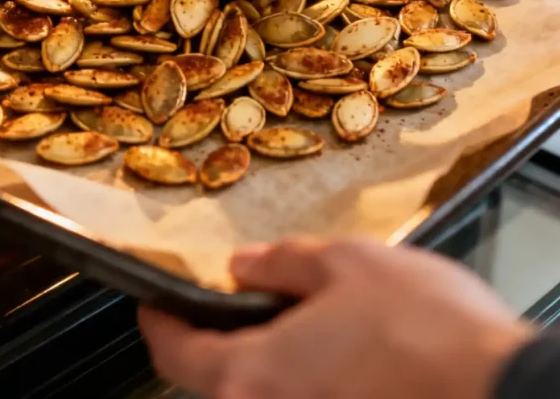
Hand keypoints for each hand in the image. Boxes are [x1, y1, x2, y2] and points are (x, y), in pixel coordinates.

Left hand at [139, 236, 532, 398]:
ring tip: (298, 317)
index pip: (174, 353)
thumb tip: (244, 266)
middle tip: (236, 299)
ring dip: (271, 358)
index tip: (151, 301)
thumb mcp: (345, 263)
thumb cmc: (420, 326)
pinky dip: (306, 378)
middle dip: (220, 339)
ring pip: (266, 393)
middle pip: (219, 380)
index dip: (157, 321)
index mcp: (253, 374)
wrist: (498, 392)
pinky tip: (339, 351)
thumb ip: (283, 264)